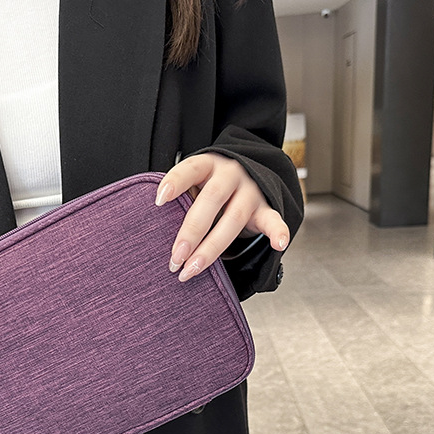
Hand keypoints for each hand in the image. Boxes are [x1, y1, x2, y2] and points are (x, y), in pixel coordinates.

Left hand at [154, 152, 289, 281]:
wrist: (247, 175)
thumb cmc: (208, 186)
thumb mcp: (194, 185)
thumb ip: (181, 200)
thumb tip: (154, 232)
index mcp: (208, 164)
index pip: (191, 169)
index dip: (175, 182)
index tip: (159, 200)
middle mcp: (230, 174)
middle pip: (211, 201)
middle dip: (191, 232)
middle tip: (175, 258)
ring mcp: (250, 191)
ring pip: (233, 219)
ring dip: (212, 247)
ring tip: (192, 269)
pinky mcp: (266, 207)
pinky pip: (273, 219)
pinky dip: (278, 232)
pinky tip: (279, 244)